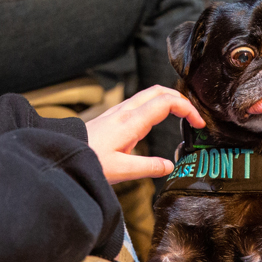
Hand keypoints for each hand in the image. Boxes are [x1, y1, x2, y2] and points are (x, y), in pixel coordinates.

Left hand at [86, 85, 204, 183]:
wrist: (63, 152)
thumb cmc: (88, 159)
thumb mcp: (121, 170)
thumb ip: (148, 167)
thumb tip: (170, 166)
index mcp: (132, 122)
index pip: (167, 103)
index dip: (187, 109)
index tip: (198, 123)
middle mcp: (126, 112)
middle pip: (160, 91)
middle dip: (181, 99)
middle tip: (193, 116)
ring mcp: (118, 112)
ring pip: (149, 94)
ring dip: (168, 100)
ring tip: (180, 115)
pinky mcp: (113, 116)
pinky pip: (139, 102)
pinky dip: (155, 105)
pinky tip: (157, 119)